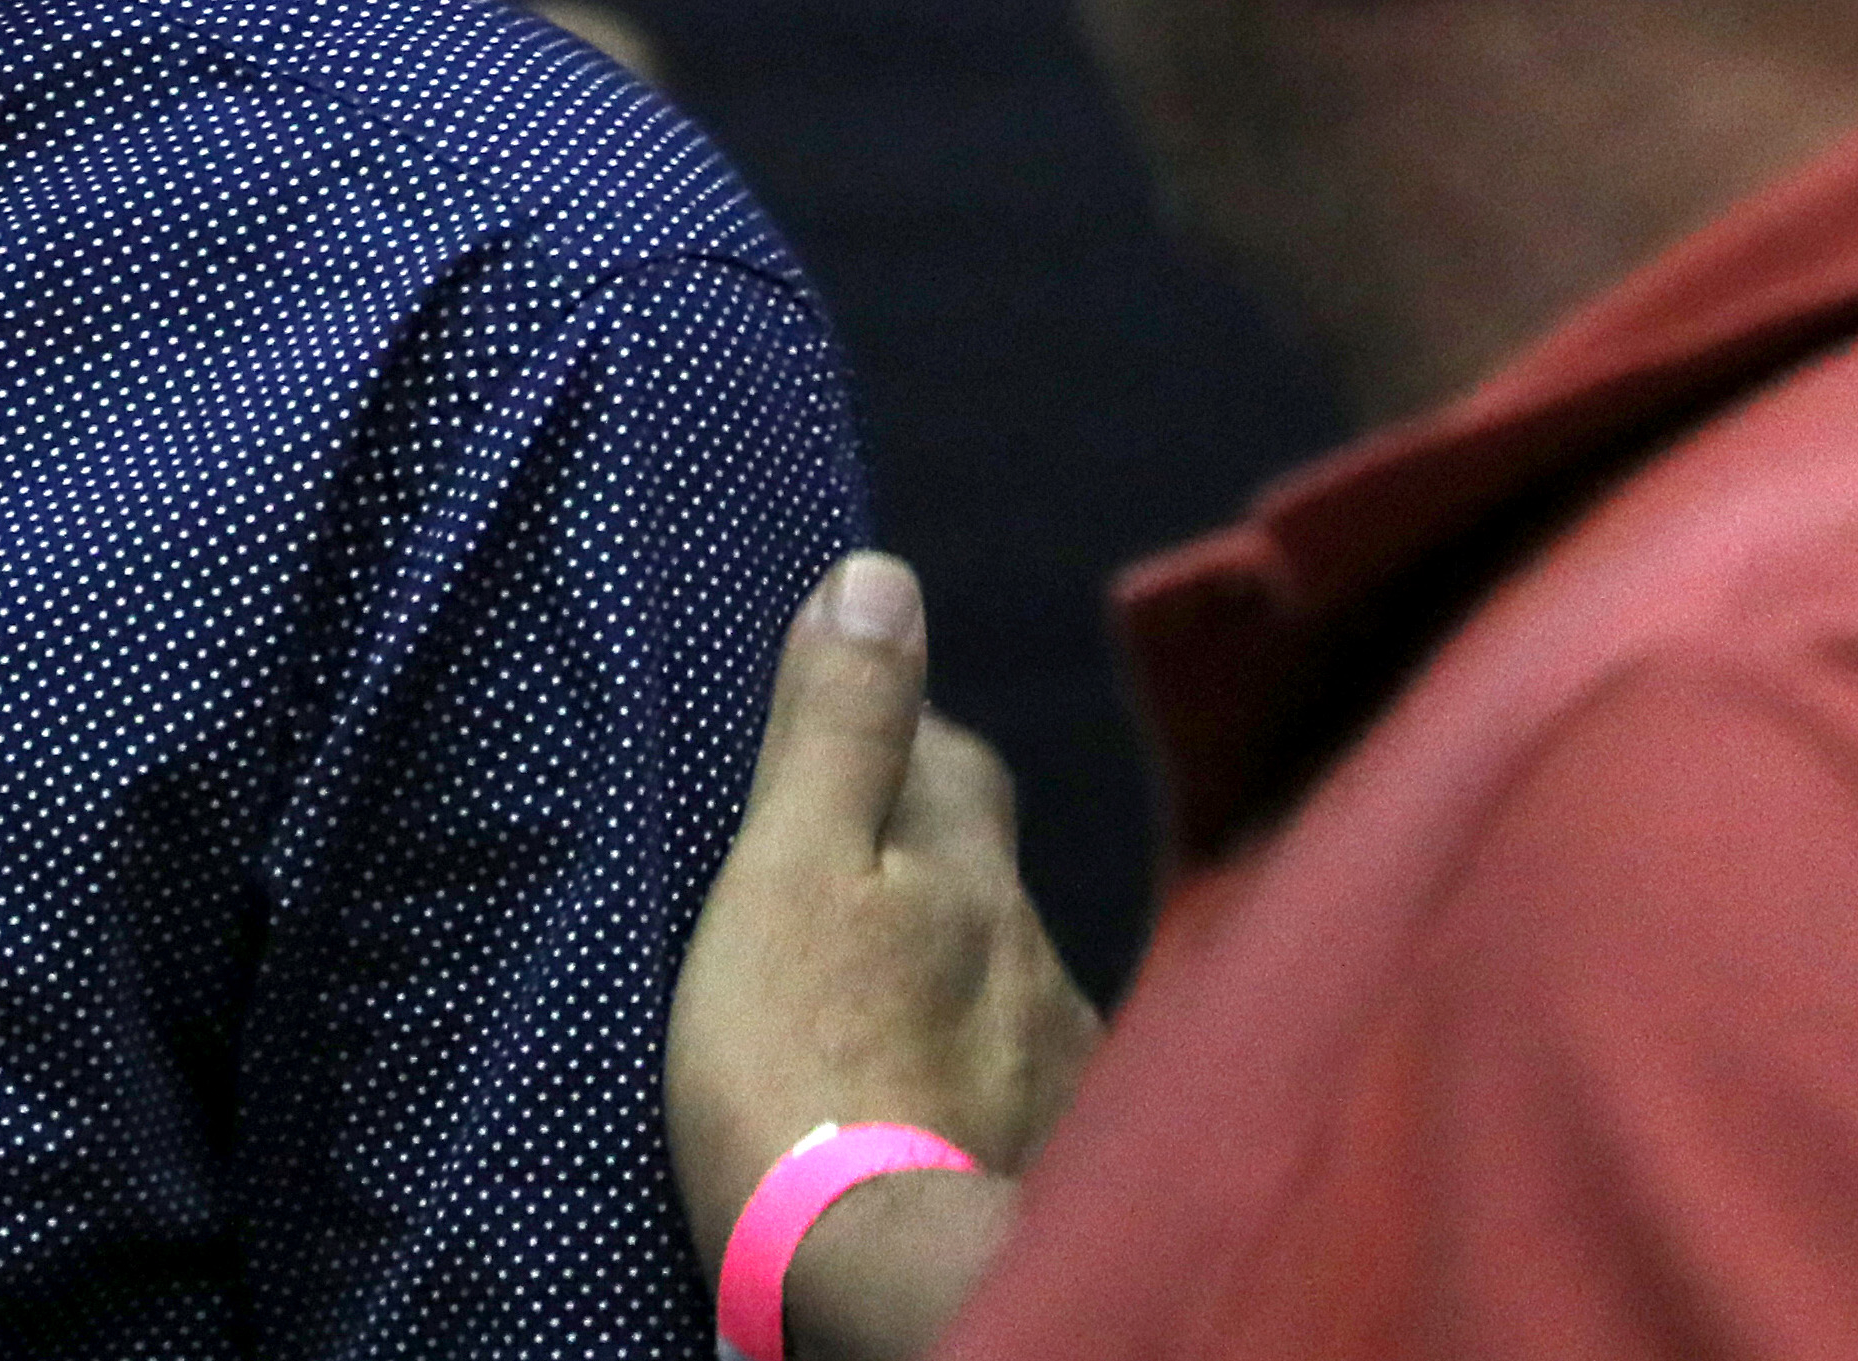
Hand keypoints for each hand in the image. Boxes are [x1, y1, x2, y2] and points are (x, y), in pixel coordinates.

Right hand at [666, 552, 1100, 1358]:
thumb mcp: (788, 873)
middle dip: (933, 856)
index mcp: (964, 864)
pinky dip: (978, 1078)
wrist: (893, 1282)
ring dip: (956, 976)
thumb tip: (880, 575)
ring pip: (1008, 975)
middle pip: (986, 865)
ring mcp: (1063, 1059)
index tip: (841, 745)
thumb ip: (836, 730)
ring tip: (882, 1016)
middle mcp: (1036, 945)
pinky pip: (1022, 1084)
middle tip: (851, 881)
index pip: (949, 749)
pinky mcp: (1068, 1161)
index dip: (896, 734)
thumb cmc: (808, 1066)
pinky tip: (934, 1111)